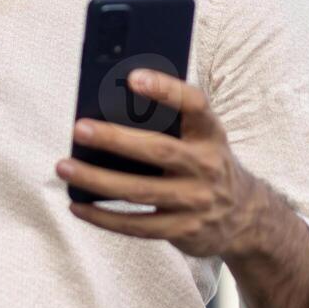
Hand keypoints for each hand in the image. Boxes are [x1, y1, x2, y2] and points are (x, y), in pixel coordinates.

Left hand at [55, 69, 270, 259]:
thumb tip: (111, 111)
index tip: (133, 77)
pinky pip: (137, 226)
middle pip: (158, 150)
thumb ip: (171, 125)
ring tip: (64, 167)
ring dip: (97, 180)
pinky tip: (78, 206)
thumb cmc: (205, 164)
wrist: (243, 217)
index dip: (166, 90)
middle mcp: (206, 165)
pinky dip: (103, 217)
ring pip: (140, 191)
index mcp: (210, 134)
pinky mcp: (183, 230)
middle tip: (79, 128)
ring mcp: (195, 201)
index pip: (194, 104)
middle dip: (115, 139)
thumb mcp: (202, 140)